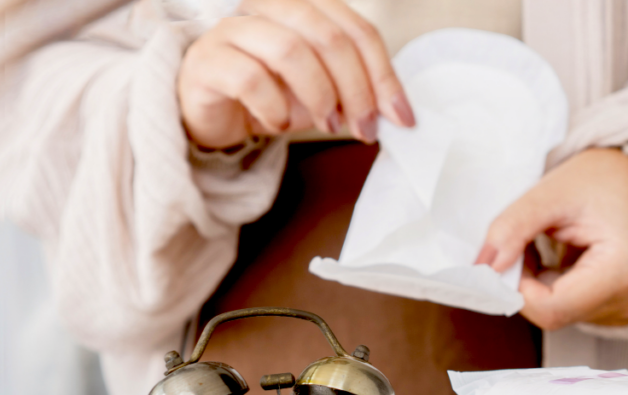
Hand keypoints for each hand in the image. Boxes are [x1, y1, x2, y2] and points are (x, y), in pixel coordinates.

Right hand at [178, 0, 415, 149]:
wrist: (214, 114)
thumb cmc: (271, 96)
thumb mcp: (324, 91)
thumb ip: (356, 90)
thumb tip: (396, 112)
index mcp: (305, 6)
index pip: (357, 29)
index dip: (384, 75)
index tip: (400, 117)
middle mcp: (269, 6)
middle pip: (329, 37)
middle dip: (356, 90)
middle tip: (364, 129)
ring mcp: (234, 27)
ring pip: (291, 50)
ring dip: (319, 96)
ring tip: (326, 125)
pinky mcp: (207, 58)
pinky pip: (251, 78)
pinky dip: (274, 108)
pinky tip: (277, 124)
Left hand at [476, 148, 627, 329]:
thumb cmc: (599, 180)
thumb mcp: (549, 195)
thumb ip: (512, 229)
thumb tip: (484, 267)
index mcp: (624, 271)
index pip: (552, 308)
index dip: (519, 288)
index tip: (511, 254)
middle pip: (554, 314)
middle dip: (527, 284)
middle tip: (527, 243)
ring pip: (559, 314)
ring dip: (540, 285)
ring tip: (550, 244)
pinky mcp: (622, 310)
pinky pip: (572, 310)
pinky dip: (556, 288)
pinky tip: (563, 259)